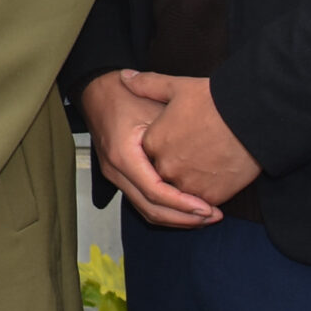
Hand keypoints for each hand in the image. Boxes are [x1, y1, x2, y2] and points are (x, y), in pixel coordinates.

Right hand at [82, 71, 220, 226]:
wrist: (98, 92)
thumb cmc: (125, 95)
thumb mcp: (154, 107)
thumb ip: (174, 132)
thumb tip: (204, 156)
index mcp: (123, 155)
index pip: (155, 192)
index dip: (183, 204)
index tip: (207, 208)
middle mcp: (116, 171)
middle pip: (150, 209)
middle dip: (183, 218)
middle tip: (212, 216)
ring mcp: (116, 176)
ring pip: (146, 210)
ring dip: (175, 218)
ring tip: (204, 216)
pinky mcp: (121, 177)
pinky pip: (142, 202)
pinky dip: (165, 210)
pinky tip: (186, 208)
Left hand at [133, 72, 260, 206]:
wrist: (251, 117)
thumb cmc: (214, 100)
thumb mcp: (176, 87)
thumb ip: (147, 85)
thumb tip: (124, 77)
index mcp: (153, 143)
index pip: (149, 154)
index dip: (163, 148)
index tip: (178, 142)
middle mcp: (166, 167)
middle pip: (164, 174)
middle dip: (175, 169)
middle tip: (194, 156)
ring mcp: (188, 184)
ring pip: (183, 190)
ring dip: (190, 185)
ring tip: (206, 170)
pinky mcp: (212, 196)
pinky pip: (204, 201)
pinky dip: (208, 194)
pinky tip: (217, 180)